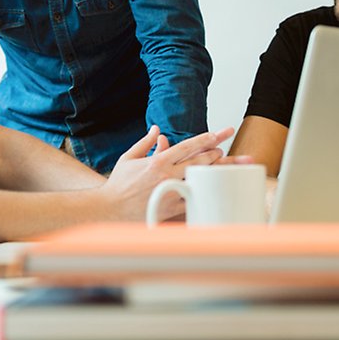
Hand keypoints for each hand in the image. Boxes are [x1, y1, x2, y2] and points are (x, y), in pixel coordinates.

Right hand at [102, 125, 248, 220]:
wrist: (109, 210)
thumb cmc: (118, 184)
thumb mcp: (129, 157)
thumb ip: (146, 142)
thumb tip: (157, 130)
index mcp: (158, 161)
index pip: (189, 146)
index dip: (208, 138)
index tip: (221, 133)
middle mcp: (167, 176)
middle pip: (200, 163)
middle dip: (217, 155)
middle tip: (228, 150)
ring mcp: (170, 193)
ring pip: (200, 181)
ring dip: (216, 174)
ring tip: (229, 167)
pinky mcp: (171, 209)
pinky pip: (192, 200)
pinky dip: (205, 194)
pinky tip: (217, 192)